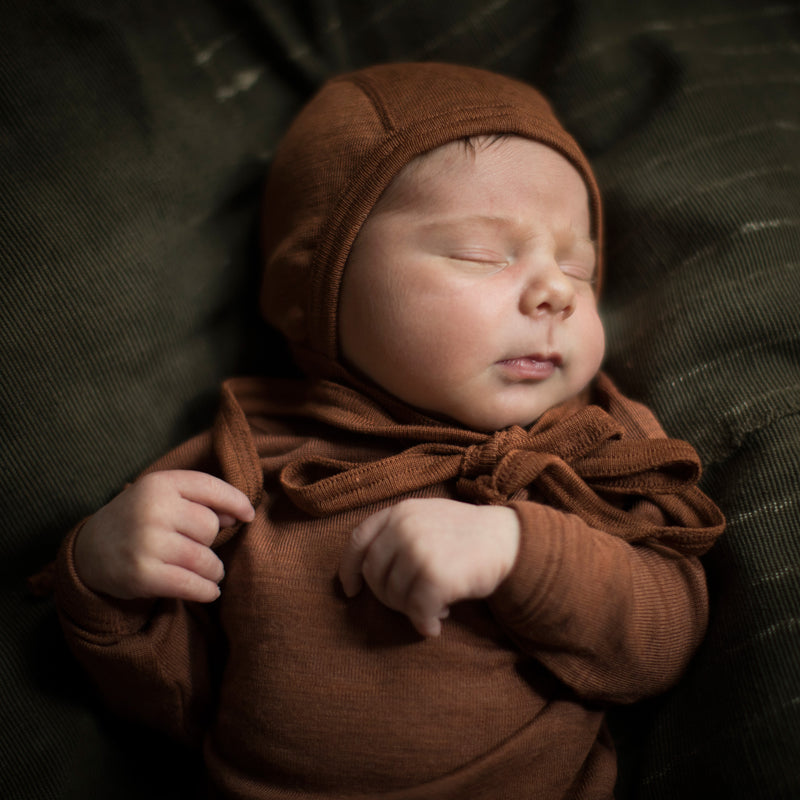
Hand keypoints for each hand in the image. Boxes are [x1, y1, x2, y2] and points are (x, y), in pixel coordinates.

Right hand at [73, 470, 254, 602]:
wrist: (90, 550)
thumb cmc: (138, 519)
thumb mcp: (162, 496)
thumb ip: (199, 499)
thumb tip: (237, 515)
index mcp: (160, 483)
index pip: (211, 487)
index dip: (236, 502)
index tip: (248, 515)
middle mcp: (153, 509)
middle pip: (210, 527)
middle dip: (211, 541)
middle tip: (197, 546)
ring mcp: (147, 543)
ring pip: (205, 559)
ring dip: (214, 570)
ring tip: (209, 571)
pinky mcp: (142, 575)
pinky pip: (190, 585)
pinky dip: (206, 590)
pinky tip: (209, 590)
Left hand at [338, 498, 519, 636]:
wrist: (508, 539)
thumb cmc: (467, 534)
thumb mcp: (427, 517)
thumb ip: (398, 534)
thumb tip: (365, 573)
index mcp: (400, 511)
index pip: (358, 541)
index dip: (349, 569)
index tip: (351, 591)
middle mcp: (405, 527)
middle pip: (373, 574)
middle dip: (388, 597)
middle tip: (412, 602)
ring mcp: (419, 550)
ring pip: (393, 596)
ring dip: (411, 609)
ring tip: (435, 605)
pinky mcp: (435, 575)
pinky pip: (416, 610)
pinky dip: (424, 623)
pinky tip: (436, 624)